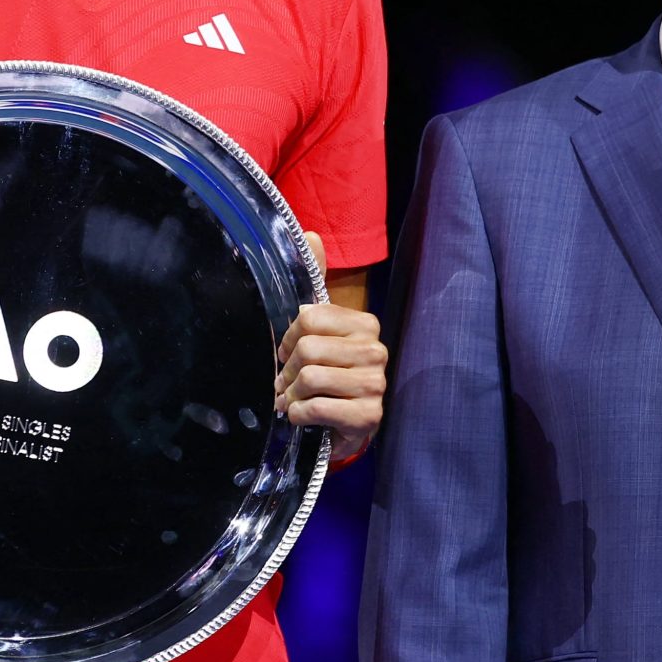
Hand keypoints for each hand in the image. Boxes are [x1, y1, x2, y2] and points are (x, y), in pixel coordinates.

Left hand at [275, 234, 386, 462]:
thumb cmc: (328, 375)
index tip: (286, 355)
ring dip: (291, 396)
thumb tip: (309, 234)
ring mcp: (375, 384)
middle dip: (286, 373)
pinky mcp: (369, 415)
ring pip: (310, 378)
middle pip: (307, 349)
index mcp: (365, 324)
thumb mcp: (320, 331)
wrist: (345, 426)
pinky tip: (303, 417)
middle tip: (285, 385)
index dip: (286, 340)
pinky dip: (299, 415)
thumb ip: (314, 283)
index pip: (309, 317)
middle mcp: (376, 350)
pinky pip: (316, 408)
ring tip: (293, 402)